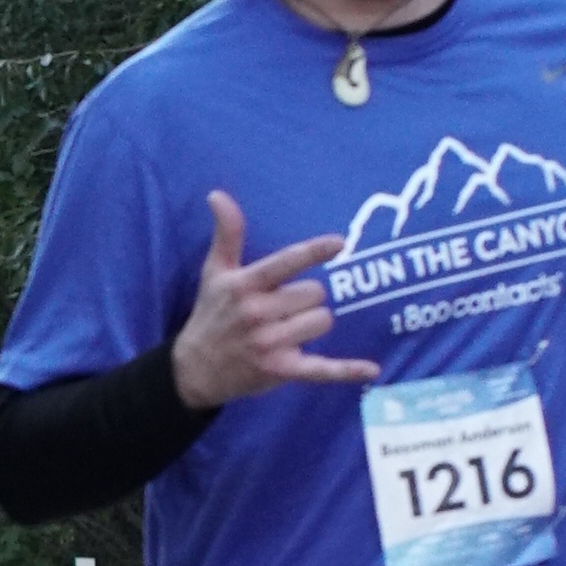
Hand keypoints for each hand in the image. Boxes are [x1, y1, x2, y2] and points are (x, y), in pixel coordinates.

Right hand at [172, 191, 376, 408]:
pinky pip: (321, 368)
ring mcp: (270, 344)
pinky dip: (346, 371)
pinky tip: (372, 370)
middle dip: (306, 298)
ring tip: (288, 329)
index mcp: (244, 285)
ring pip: (321, 321)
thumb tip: (217, 194)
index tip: (340, 243)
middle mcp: (257, 313)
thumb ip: (226, 233)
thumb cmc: (211, 314)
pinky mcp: (280, 370)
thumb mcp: (215, 272)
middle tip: (283, 307)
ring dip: (312, 323)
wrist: (193, 370)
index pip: (286, 263)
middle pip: (314, 294)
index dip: (314, 252)